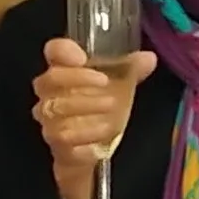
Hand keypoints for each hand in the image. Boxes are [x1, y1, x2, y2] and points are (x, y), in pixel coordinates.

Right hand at [34, 35, 156, 198]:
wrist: (94, 148)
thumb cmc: (102, 108)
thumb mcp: (120, 86)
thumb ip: (131, 70)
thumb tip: (148, 58)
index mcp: (64, 72)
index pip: (53, 51)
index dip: (62, 50)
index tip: (81, 56)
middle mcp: (50, 95)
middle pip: (49, 80)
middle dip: (78, 79)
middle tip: (106, 84)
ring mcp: (51, 122)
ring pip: (56, 112)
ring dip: (85, 109)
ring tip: (111, 111)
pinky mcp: (59, 147)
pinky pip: (64, 142)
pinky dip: (85, 138)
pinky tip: (103, 138)